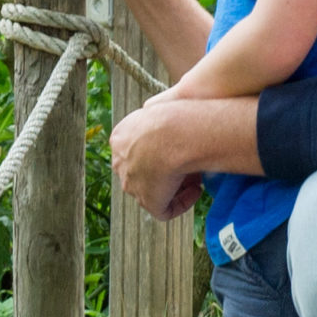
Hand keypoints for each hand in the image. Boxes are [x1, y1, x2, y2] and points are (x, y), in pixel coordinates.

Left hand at [111, 103, 201, 220]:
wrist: (174, 133)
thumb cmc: (173, 114)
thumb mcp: (161, 105)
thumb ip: (159, 112)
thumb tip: (164, 110)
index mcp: (120, 137)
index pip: (137, 150)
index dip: (160, 152)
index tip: (178, 149)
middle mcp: (120, 162)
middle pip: (143, 172)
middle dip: (165, 171)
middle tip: (188, 166)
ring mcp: (132, 184)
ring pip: (154, 191)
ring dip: (175, 186)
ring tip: (196, 178)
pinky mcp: (148, 201)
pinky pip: (164, 210)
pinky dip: (181, 203)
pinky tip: (196, 190)